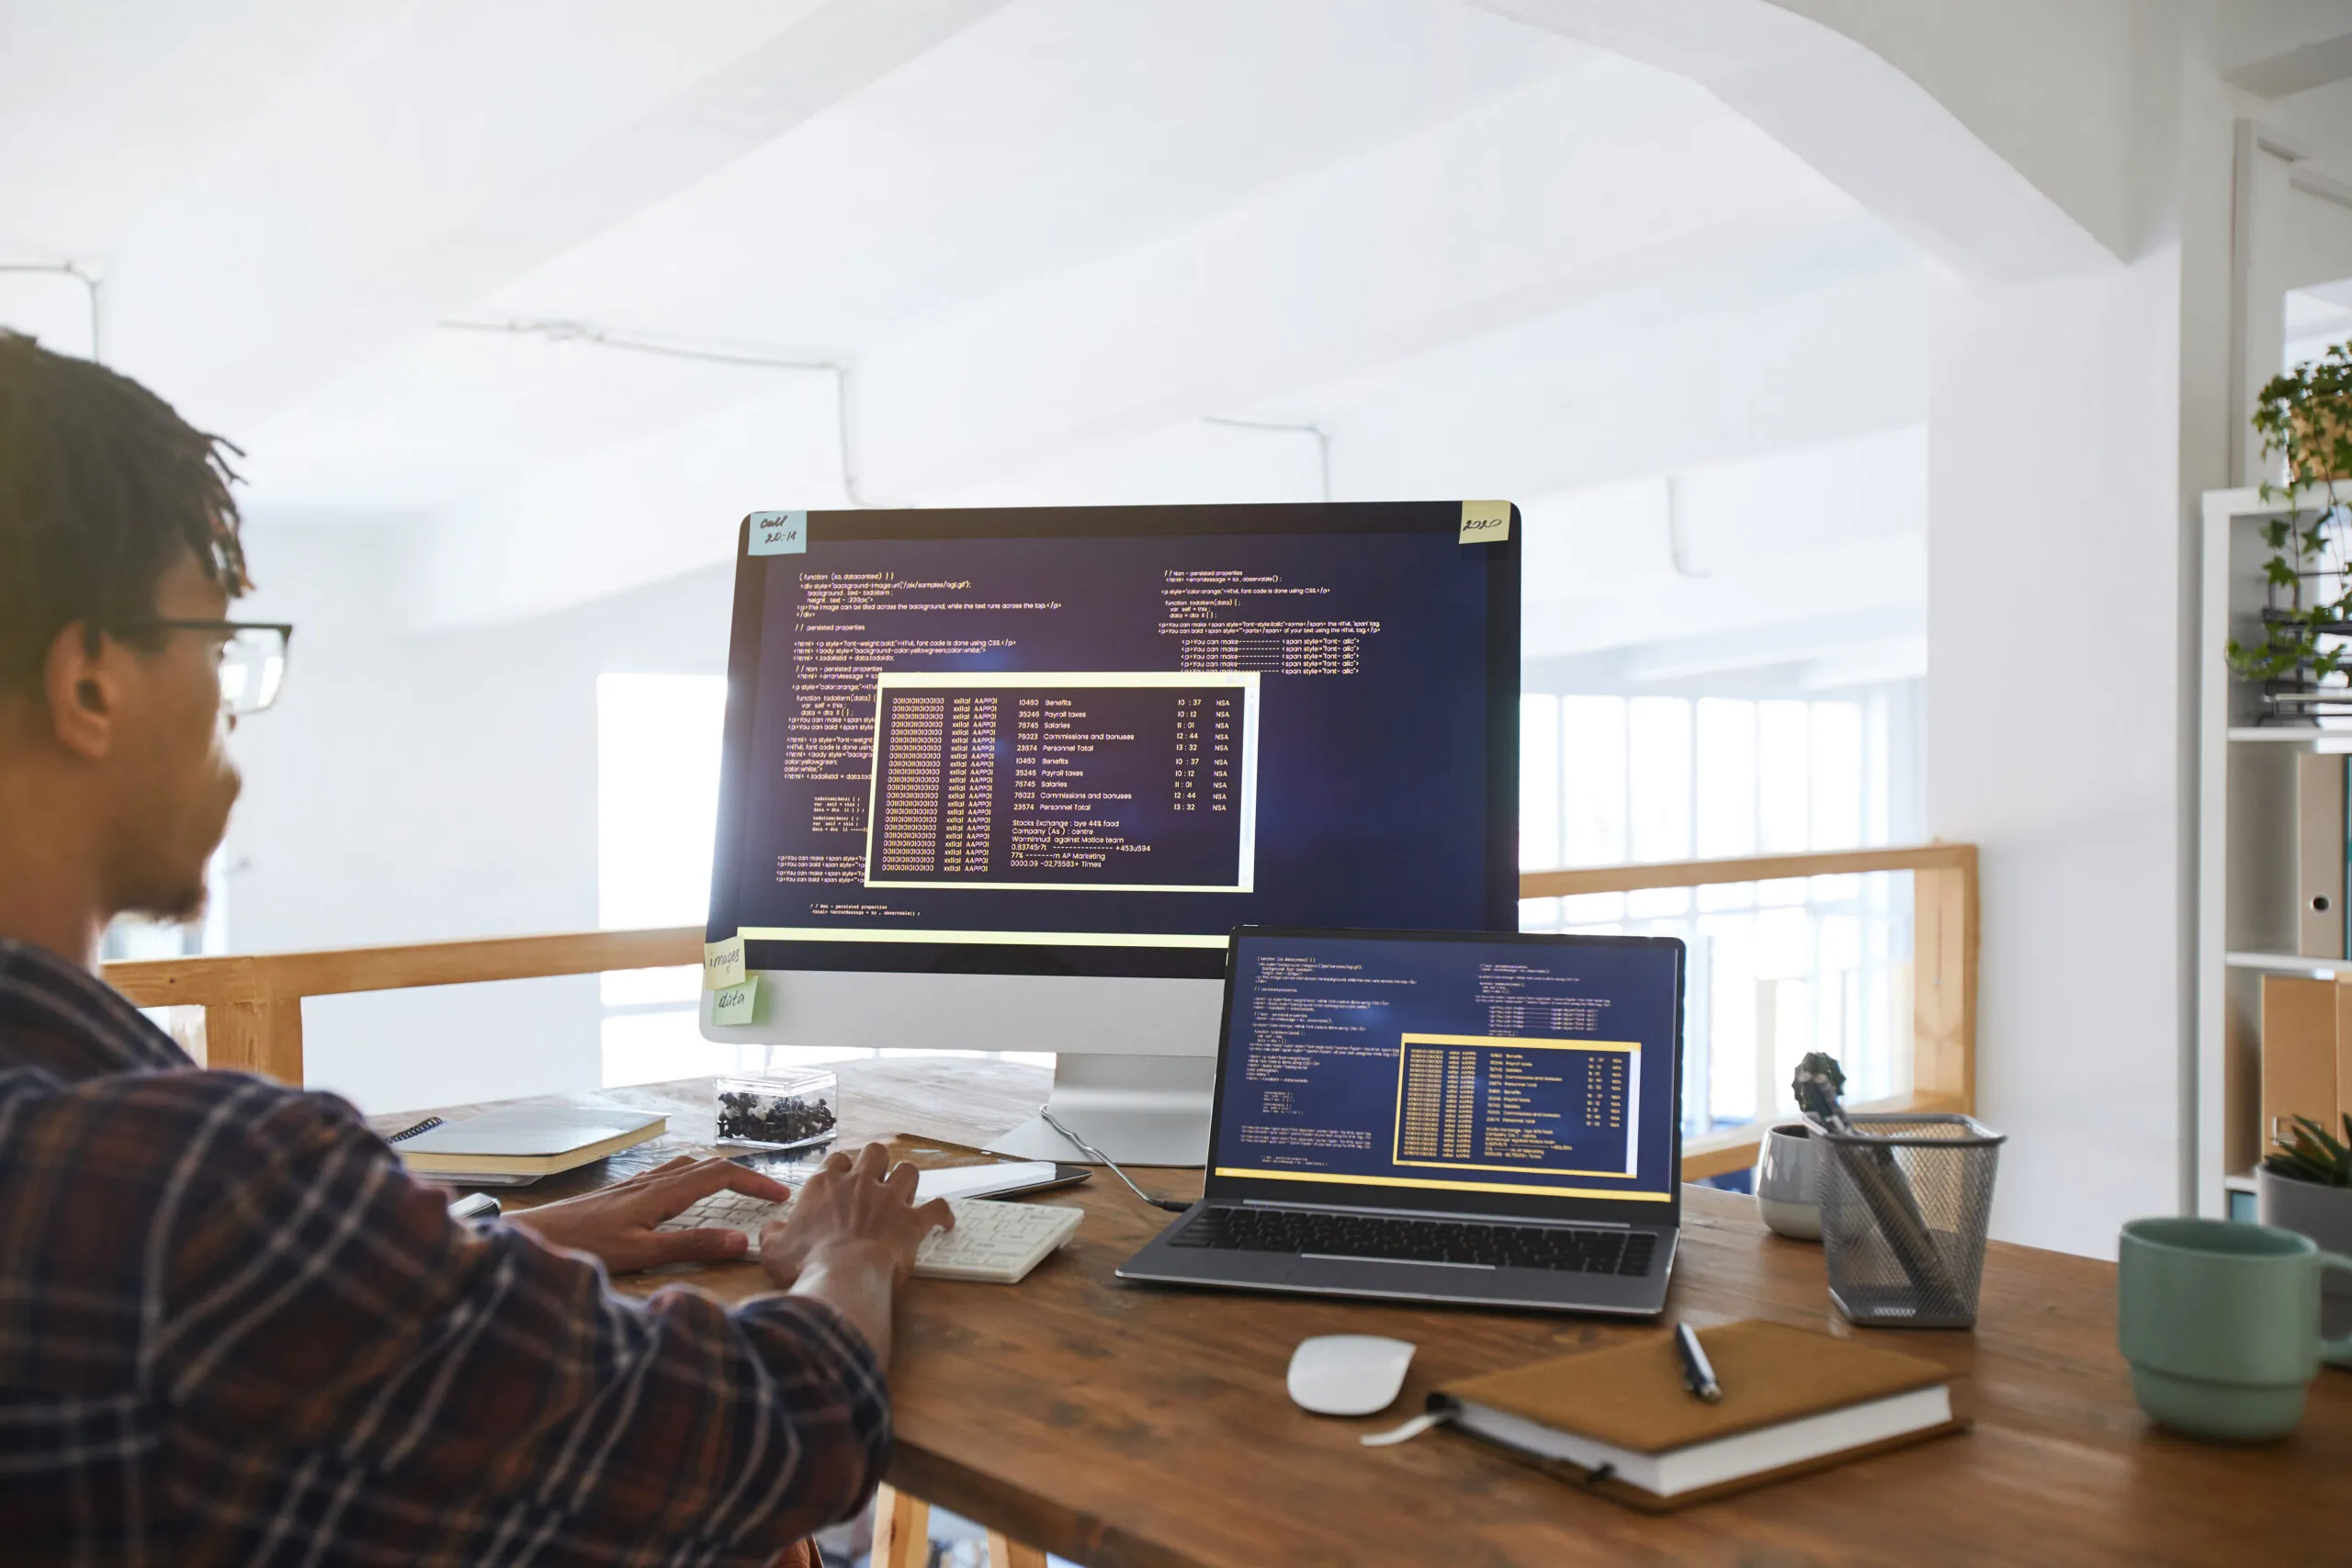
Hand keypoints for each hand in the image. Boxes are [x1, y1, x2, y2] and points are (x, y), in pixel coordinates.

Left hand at [504, 1154, 793, 1272]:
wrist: (535, 1235)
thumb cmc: (584, 1245)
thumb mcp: (643, 1253)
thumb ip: (692, 1247)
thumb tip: (741, 1240)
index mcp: (663, 1192)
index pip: (721, 1173)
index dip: (755, 1181)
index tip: (780, 1195)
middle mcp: (652, 1180)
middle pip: (708, 1164)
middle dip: (742, 1174)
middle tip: (767, 1193)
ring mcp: (636, 1184)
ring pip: (688, 1165)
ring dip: (717, 1172)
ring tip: (735, 1188)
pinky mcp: (623, 1193)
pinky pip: (669, 1173)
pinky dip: (692, 1177)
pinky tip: (683, 1195)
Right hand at [757, 1143, 952, 1288]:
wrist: (842, 1277)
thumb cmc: (806, 1263)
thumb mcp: (774, 1249)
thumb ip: (773, 1233)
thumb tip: (771, 1229)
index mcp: (825, 1186)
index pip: (836, 1160)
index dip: (841, 1167)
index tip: (842, 1178)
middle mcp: (860, 1184)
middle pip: (876, 1152)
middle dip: (878, 1162)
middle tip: (876, 1178)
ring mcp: (889, 1200)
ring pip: (908, 1170)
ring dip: (908, 1180)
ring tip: (905, 1192)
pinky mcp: (912, 1221)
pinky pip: (937, 1208)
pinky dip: (943, 1214)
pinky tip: (945, 1222)